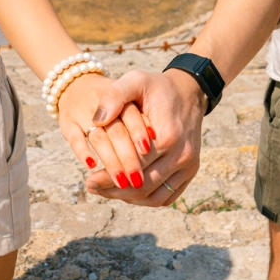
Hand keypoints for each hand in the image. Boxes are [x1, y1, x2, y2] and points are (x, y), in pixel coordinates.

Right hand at [57, 72, 151, 189]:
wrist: (78, 83)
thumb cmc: (114, 98)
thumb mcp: (130, 95)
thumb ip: (139, 117)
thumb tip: (150, 145)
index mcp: (120, 94)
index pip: (131, 114)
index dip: (139, 133)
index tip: (147, 151)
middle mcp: (100, 102)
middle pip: (116, 131)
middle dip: (128, 157)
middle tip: (138, 180)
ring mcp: (82, 112)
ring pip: (98, 138)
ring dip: (110, 161)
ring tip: (122, 182)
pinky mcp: (67, 123)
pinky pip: (74, 139)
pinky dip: (83, 152)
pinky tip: (93, 166)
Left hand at [84, 68, 205, 205]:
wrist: (188, 91)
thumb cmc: (158, 87)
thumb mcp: (136, 80)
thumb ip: (114, 95)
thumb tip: (97, 120)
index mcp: (167, 135)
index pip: (134, 165)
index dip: (109, 175)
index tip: (89, 179)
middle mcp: (181, 155)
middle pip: (143, 185)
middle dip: (114, 191)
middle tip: (93, 187)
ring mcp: (188, 165)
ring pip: (154, 197)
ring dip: (129, 198)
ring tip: (106, 192)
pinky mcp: (190, 171)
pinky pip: (166, 197)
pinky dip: (145, 199)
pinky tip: (127, 192)